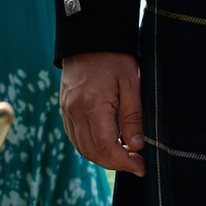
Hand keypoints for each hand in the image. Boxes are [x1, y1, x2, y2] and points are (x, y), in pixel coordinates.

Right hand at [61, 49, 143, 176]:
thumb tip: (136, 146)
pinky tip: (107, 145)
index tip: (141, 168)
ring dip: (103, 158)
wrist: (89, 38)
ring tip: (124, 156)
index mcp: (92, 104)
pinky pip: (75, 137)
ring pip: (82, 148)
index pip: (106, 146)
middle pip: (92, 152)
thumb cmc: (114, 57)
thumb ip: (133, 116)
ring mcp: (67, 111)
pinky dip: (90, 148)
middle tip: (136, 164)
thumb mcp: (131, 83)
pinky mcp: (65, 109)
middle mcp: (75, 111)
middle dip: (115, 163)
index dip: (124, 162)